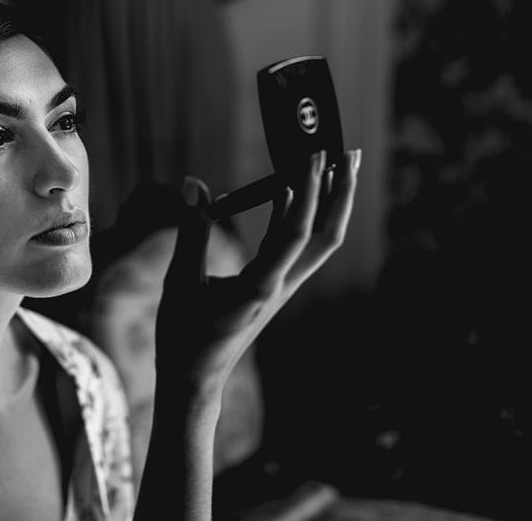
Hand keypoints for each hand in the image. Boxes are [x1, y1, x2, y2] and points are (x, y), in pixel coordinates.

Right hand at [155, 149, 360, 396]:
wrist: (194, 379)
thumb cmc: (184, 336)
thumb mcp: (180, 283)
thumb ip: (190, 232)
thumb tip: (194, 184)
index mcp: (261, 286)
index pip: (298, 232)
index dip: (310, 192)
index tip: (316, 155)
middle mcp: (280, 286)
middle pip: (328, 235)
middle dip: (343, 194)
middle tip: (351, 153)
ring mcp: (279, 288)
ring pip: (316, 241)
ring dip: (327, 203)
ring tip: (333, 165)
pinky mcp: (269, 288)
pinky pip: (291, 246)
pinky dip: (294, 216)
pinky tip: (287, 192)